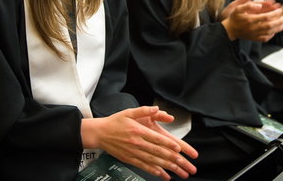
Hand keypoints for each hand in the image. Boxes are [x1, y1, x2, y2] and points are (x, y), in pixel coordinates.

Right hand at [81, 106, 197, 179]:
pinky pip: (143, 166)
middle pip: (157, 152)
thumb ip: (144, 110)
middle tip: (183, 162)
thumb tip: (156, 108)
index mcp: (138, 131)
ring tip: (177, 170)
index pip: (156, 139)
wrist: (100, 133)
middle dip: (171, 158)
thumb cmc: (115, 122)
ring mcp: (133, 152)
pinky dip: (153, 170)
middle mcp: (136, 143)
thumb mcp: (129, 112)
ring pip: (152, 161)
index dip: (167, 144)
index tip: (178, 148)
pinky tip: (162, 174)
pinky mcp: (129, 159)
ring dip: (166, 167)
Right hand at [221, 0, 282, 41]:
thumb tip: (259, 5)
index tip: (279, 10)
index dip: (274, 13)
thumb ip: (248, 5)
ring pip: (269, 32)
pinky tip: (275, 31)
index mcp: (250, 20)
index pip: (266, 17)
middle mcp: (253, 28)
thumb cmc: (234, 17)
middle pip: (270, 25)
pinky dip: (271, 35)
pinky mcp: (254, 38)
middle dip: (279, 21)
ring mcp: (254, 34)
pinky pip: (265, 38)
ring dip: (278, 28)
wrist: (230, 29)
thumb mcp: (238, 8)